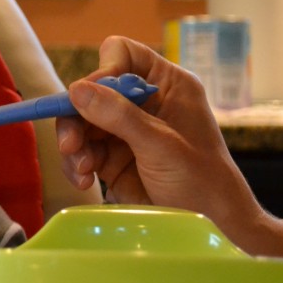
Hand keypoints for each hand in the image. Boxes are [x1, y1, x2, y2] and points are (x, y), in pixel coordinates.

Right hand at [54, 36, 266, 241]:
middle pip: (93, 92)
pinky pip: (82, 151)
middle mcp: (144, 103)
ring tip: (82, 169)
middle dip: (77, 117)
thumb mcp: (162, 145)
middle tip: (70, 144)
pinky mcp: (113, 159)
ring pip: (82, 122)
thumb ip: (119, 116)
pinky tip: (84, 180)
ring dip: (74, 145)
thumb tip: (76, 89)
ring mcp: (126, 131)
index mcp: (167, 86)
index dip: (103, 71)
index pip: (124, 55)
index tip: (90, 98)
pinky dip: (77, 164)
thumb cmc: (202, 182)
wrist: (211, 228)